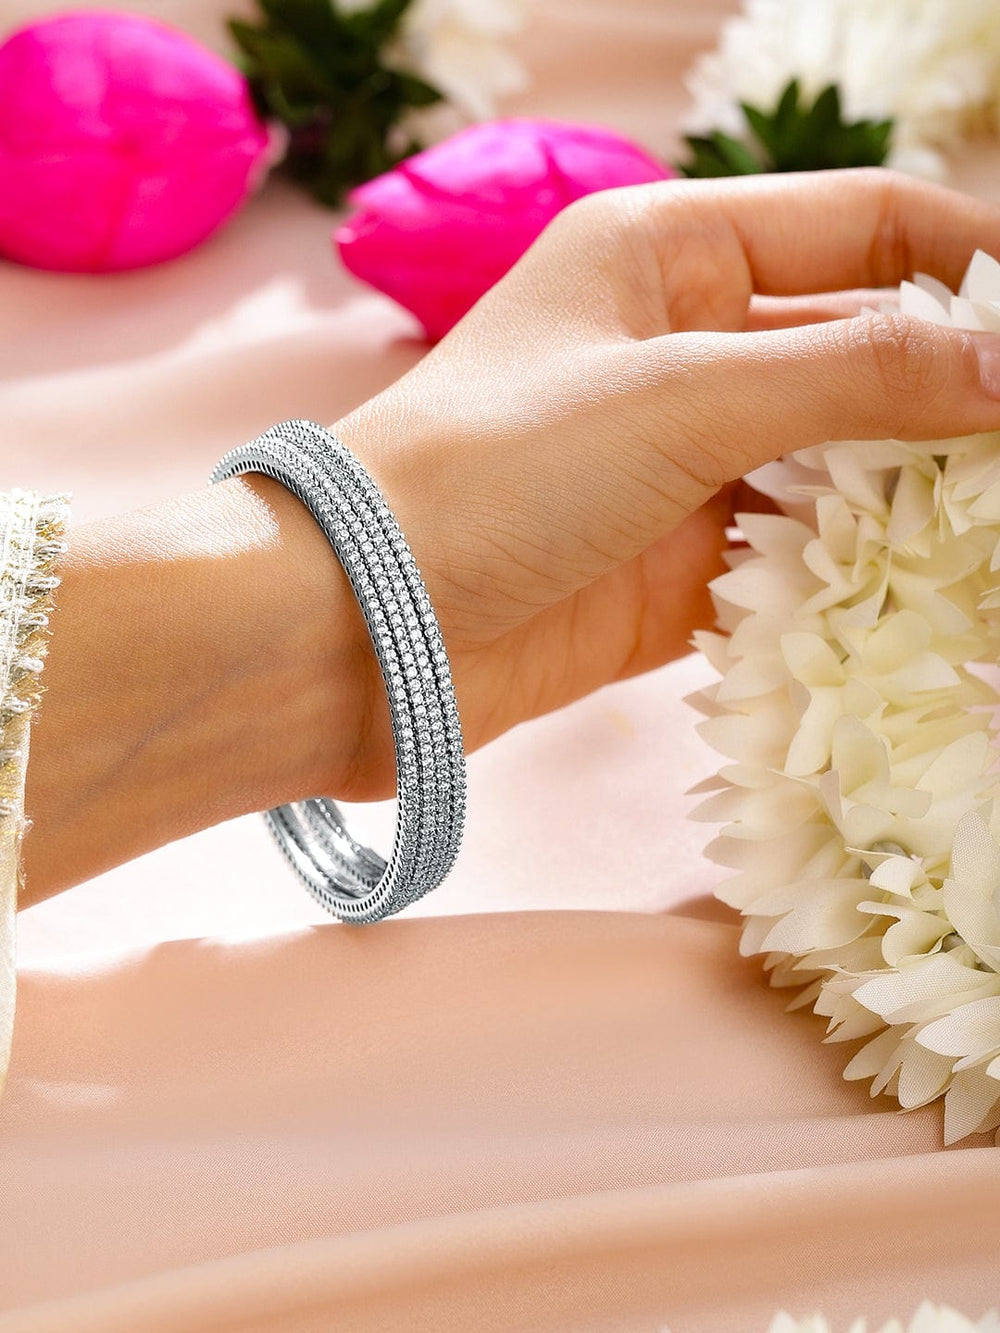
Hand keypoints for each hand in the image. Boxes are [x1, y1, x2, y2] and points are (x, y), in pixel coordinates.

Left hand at [334, 168, 999, 797]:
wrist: (361, 628)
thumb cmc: (490, 471)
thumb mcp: (682, 394)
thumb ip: (857, 376)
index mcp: (668, 255)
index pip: (862, 228)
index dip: (971, 264)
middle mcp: (680, 351)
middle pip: (863, 352)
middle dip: (952, 397)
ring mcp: (679, 467)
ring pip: (839, 465)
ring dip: (913, 496)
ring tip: (981, 527)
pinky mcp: (674, 571)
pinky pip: (796, 562)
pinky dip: (856, 578)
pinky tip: (912, 594)